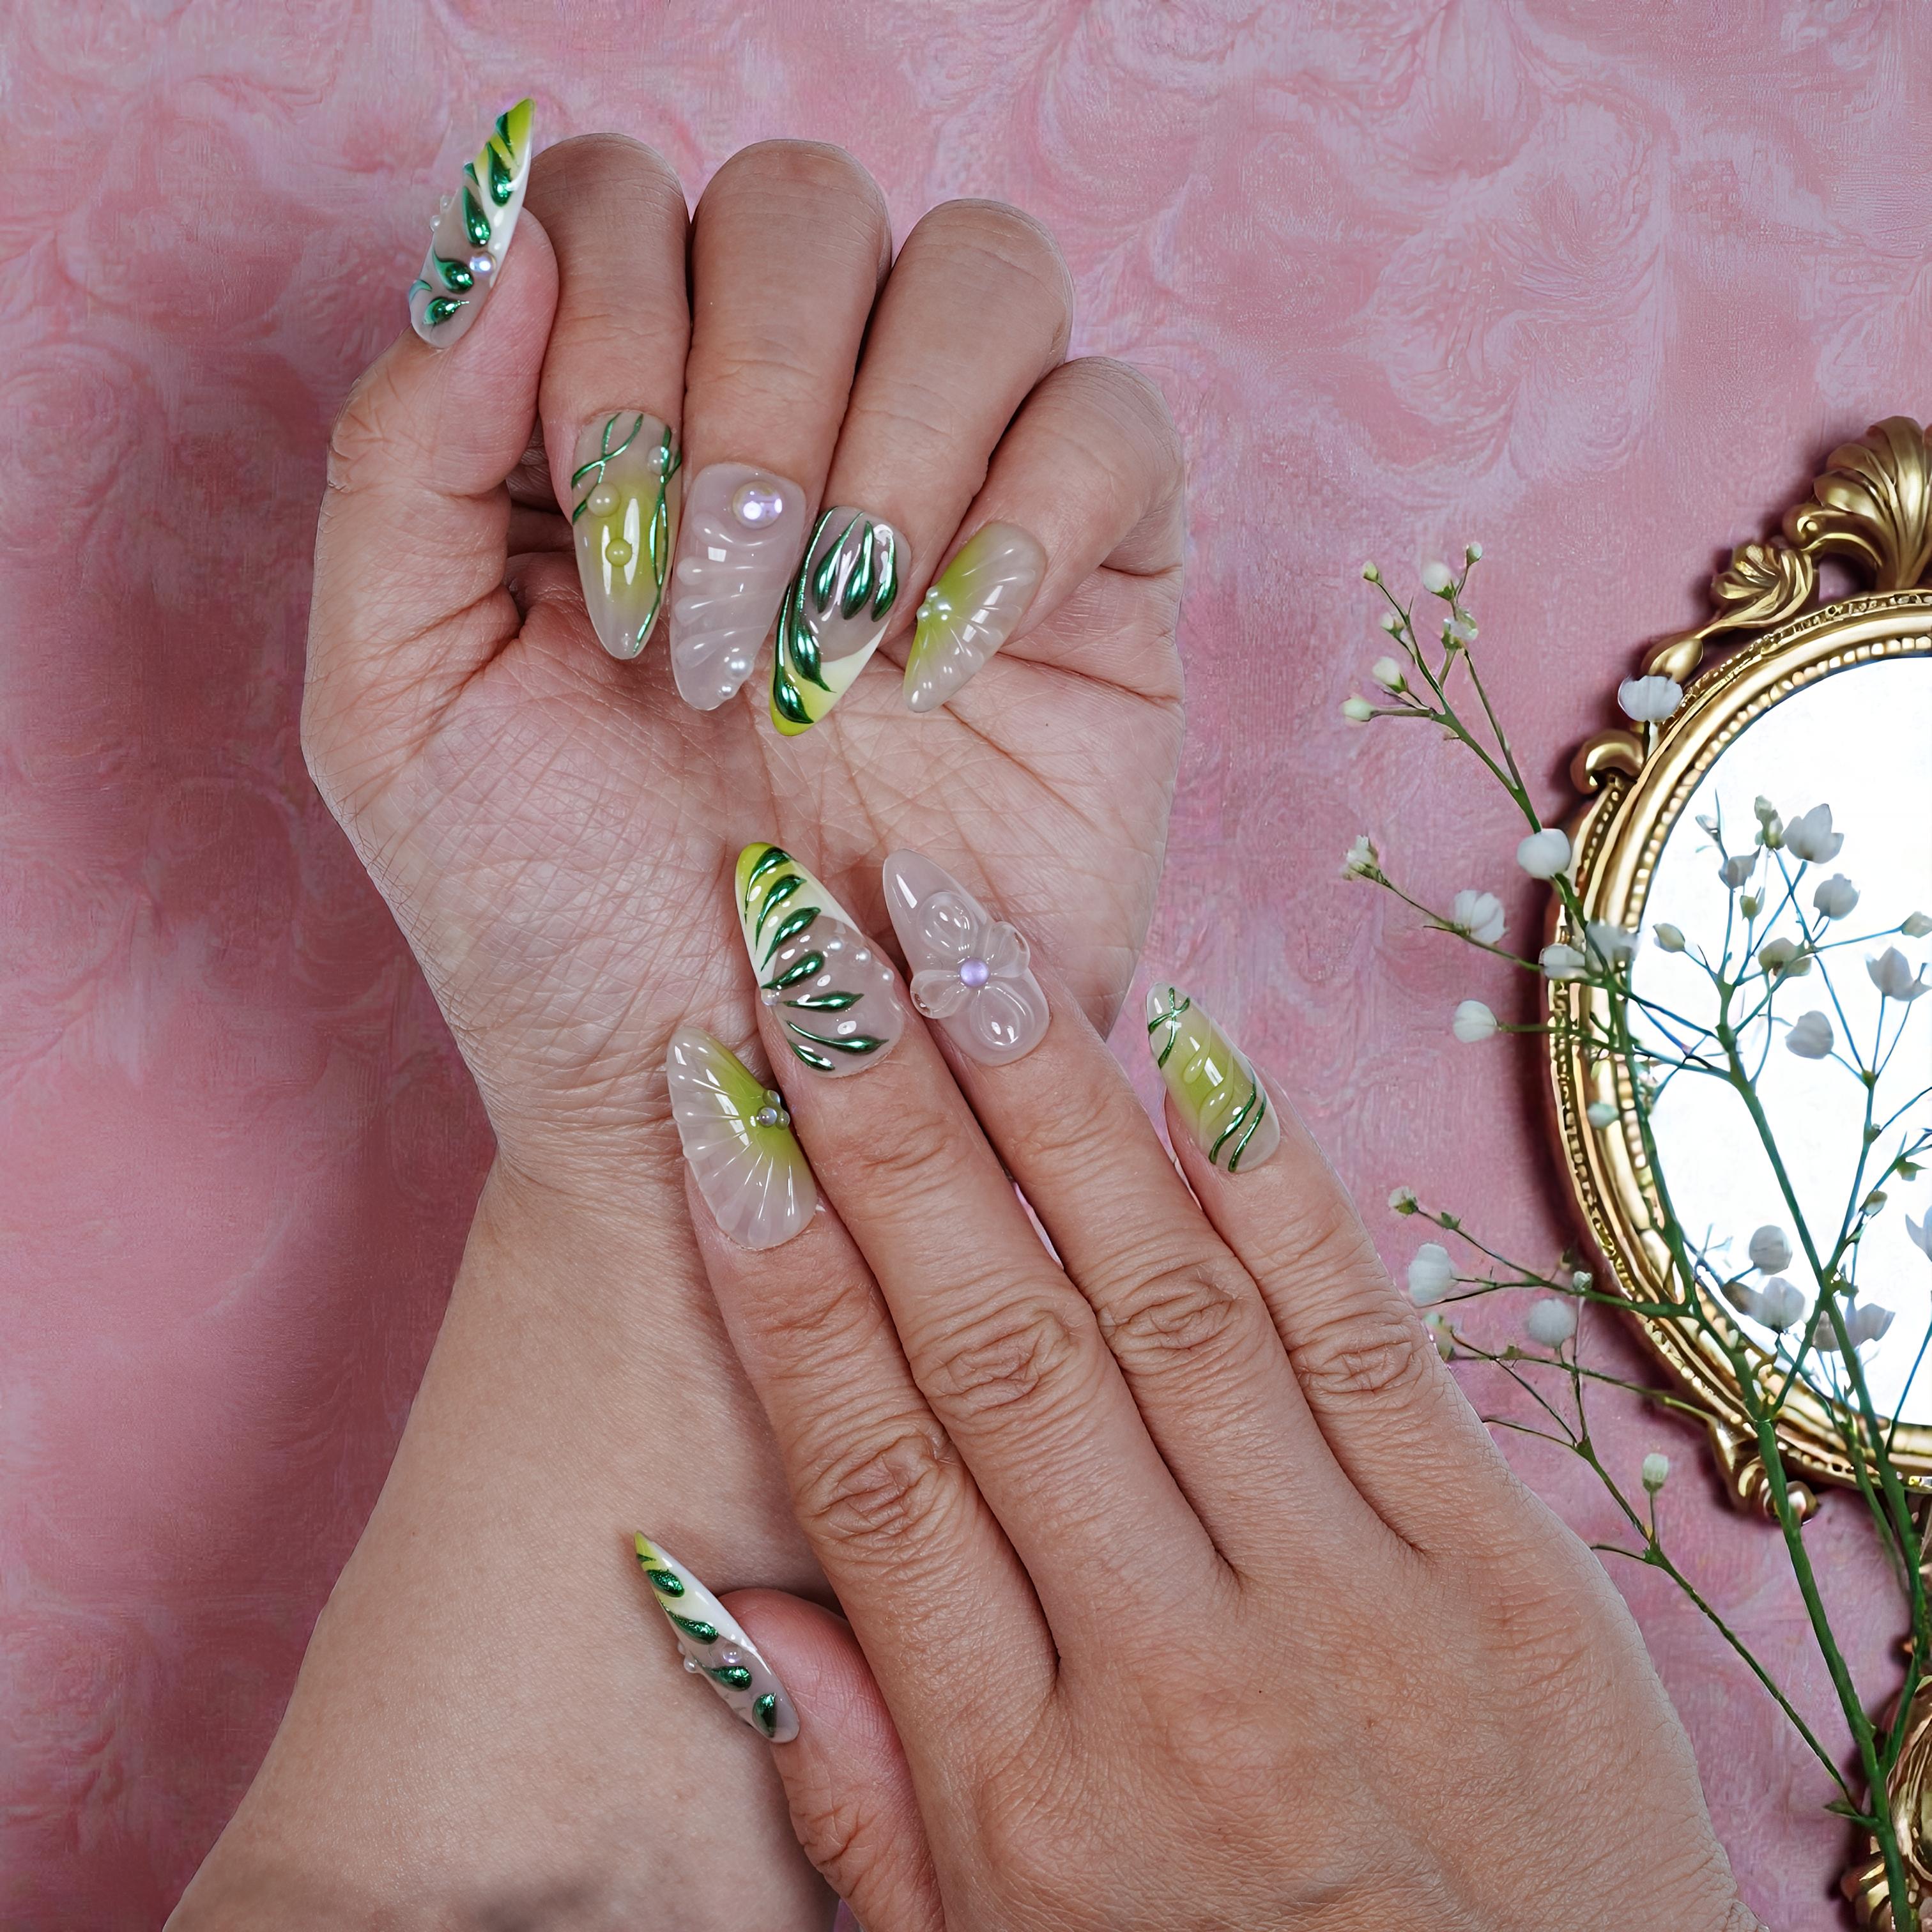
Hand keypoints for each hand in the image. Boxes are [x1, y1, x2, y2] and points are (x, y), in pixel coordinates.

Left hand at [306, 129, 1182, 1186]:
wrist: (732, 1111)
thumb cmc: (555, 928)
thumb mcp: (395, 704)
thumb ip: (399, 455)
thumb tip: (504, 236)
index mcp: (613, 427)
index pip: (624, 200)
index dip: (607, 326)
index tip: (591, 545)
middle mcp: (791, 428)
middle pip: (807, 203)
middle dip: (745, 397)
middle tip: (701, 626)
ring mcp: (955, 497)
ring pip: (985, 271)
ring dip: (886, 448)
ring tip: (822, 656)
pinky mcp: (1096, 589)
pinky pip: (1118, 426)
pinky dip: (1032, 516)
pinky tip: (939, 674)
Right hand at [674, 916, 1755, 1930]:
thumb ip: (863, 1797)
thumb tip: (712, 1597)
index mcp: (1028, 1795)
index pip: (869, 1468)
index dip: (777, 1268)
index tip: (717, 1109)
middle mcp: (1180, 1675)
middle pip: (1002, 1342)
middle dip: (891, 1127)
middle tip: (814, 953)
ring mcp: (1352, 1603)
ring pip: (1167, 1298)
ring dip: (1051, 1099)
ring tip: (962, 938)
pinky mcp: (1499, 1564)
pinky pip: (1363, 1331)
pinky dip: (1269, 1178)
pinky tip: (1185, 1044)